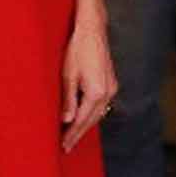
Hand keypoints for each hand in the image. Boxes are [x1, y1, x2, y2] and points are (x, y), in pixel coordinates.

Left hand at [61, 20, 115, 154]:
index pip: (82, 121)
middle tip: (66, 147)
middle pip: (91, 120)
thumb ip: (68, 99)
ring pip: (98, 114)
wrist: (92, 30)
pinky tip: (83, 117)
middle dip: (78, 134)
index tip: (63, 146)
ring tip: (72, 136)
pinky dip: (91, 114)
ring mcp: (112, 88)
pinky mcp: (111, 83)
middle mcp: (108, 92)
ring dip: (85, 125)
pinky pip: (101, 105)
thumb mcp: (68, 75)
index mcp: (96, 92)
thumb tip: (67, 120)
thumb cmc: (77, 49)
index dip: (72, 135)